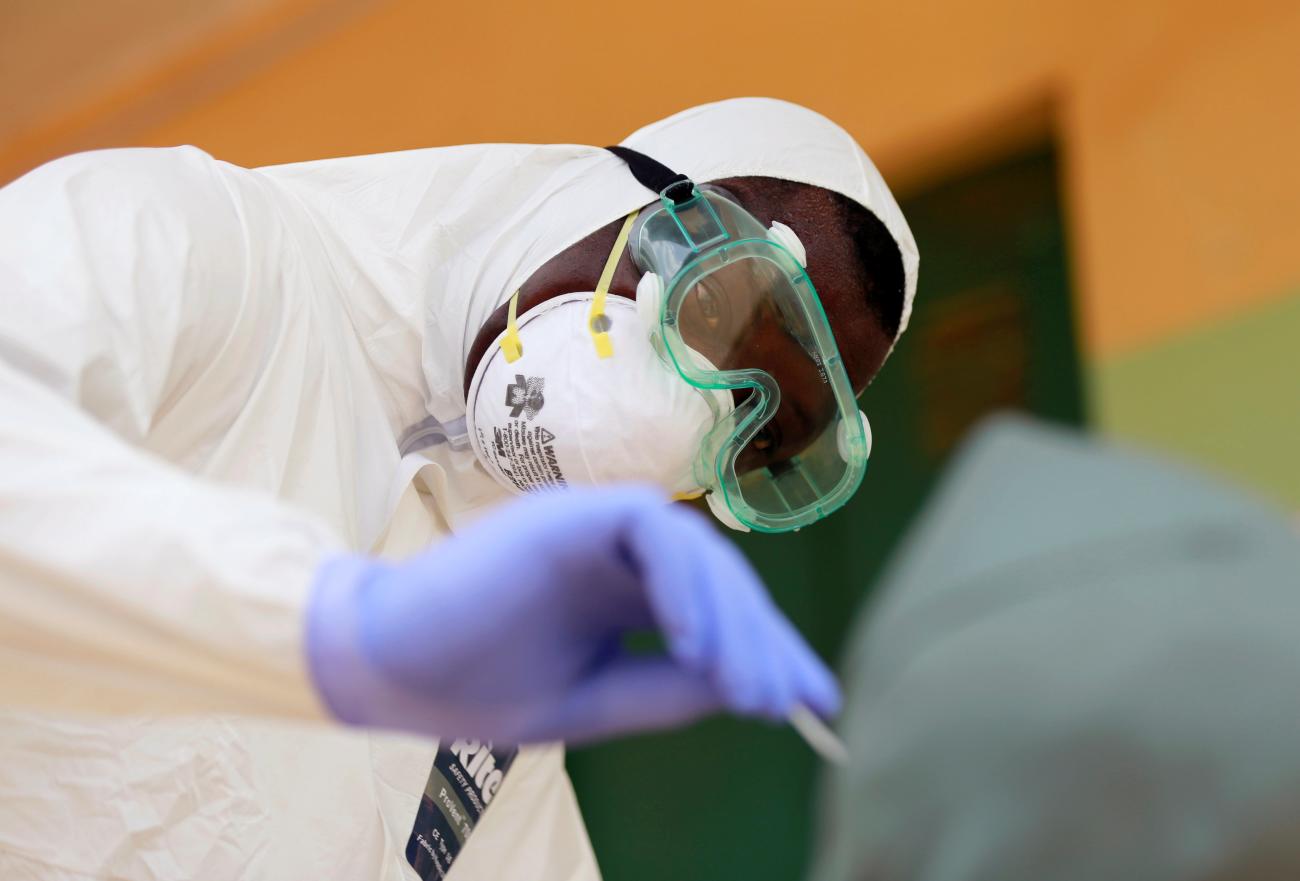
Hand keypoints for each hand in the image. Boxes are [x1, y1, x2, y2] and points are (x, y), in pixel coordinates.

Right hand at [306, 485, 838, 743]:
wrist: (386, 669)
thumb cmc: (476, 684)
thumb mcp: (594, 698)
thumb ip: (667, 687)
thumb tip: (748, 688)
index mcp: (621, 589)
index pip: (714, 608)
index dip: (766, 649)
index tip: (813, 703)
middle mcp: (617, 551)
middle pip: (720, 579)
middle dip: (763, 641)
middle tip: (791, 703)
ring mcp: (595, 526)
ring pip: (698, 552)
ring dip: (733, 621)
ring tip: (751, 693)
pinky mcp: (571, 515)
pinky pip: (654, 531)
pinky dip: (683, 586)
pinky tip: (693, 648)